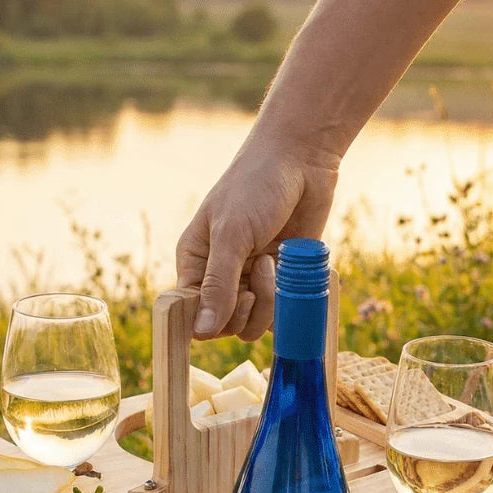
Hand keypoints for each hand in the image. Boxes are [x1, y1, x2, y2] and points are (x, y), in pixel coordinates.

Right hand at [175, 134, 338, 340]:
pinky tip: (289, 269)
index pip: (191, 315)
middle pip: (224, 326)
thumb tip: (201, 332)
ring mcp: (251, 282)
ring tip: (274, 262)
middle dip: (245, 307)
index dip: (208, 321)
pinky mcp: (279, 282)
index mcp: (195, 263)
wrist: (301, 160)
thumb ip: (218, 285)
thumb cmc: (256, 186)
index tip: (231, 303)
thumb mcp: (232, 234)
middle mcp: (220, 277)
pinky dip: (286, 301)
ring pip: (253, 325)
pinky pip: (278, 315)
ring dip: (268, 301)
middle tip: (261, 267)